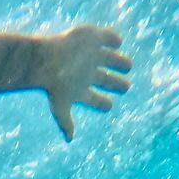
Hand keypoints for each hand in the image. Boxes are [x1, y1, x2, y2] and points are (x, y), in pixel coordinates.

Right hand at [40, 26, 131, 140]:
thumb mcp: (60, 107)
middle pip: (106, 80)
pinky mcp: (92, 38)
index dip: (103, 103)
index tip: (109, 106)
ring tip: (129, 66)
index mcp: (81, 89)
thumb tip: (69, 140)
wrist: (49, 58)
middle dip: (117, 85)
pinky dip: (115, 39)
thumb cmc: (55, 84)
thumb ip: (65, 122)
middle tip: (126, 88)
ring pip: (110, 59)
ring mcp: (91, 56)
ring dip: (120, 62)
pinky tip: (118, 43)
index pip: (95, 99)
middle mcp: (87, 73)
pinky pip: (107, 37)